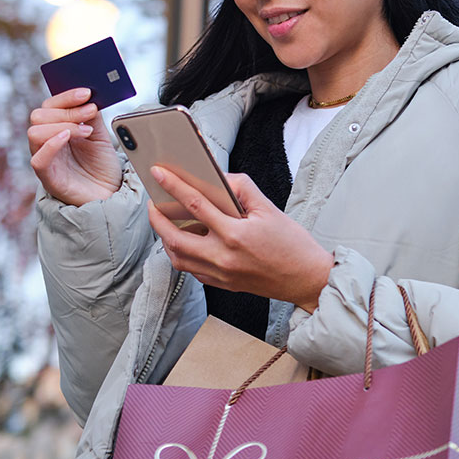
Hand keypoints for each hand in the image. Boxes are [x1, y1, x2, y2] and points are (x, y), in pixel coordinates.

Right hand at [27, 87, 121, 205]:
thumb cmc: (102, 166)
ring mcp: (46, 159)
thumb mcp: (100, 135)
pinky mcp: (49, 178)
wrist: (110, 195)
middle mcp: (47, 142)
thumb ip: (92, 116)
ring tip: (87, 130)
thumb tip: (89, 95)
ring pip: (34, 132)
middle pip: (38, 116)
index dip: (66, 96)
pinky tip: (69, 137)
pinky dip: (51, 144)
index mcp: (56, 129)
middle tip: (90, 112)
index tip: (87, 92)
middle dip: (66, 110)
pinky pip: (38, 159)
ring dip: (62, 125)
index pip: (49, 105)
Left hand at [146, 167, 332, 311]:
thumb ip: (243, 188)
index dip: (173, 186)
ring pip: (178, 257)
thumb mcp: (269, 209)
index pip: (195, 205)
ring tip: (163, 222)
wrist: (306, 279)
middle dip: (157, 218)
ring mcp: (220, 274)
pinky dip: (181, 254)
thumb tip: (221, 178)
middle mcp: (223, 257)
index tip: (158, 174)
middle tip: (152, 203)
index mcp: (235, 234)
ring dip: (165, 238)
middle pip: (175, 237)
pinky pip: (191, 270)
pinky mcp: (222, 284)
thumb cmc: (292, 245)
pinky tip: (183, 241)